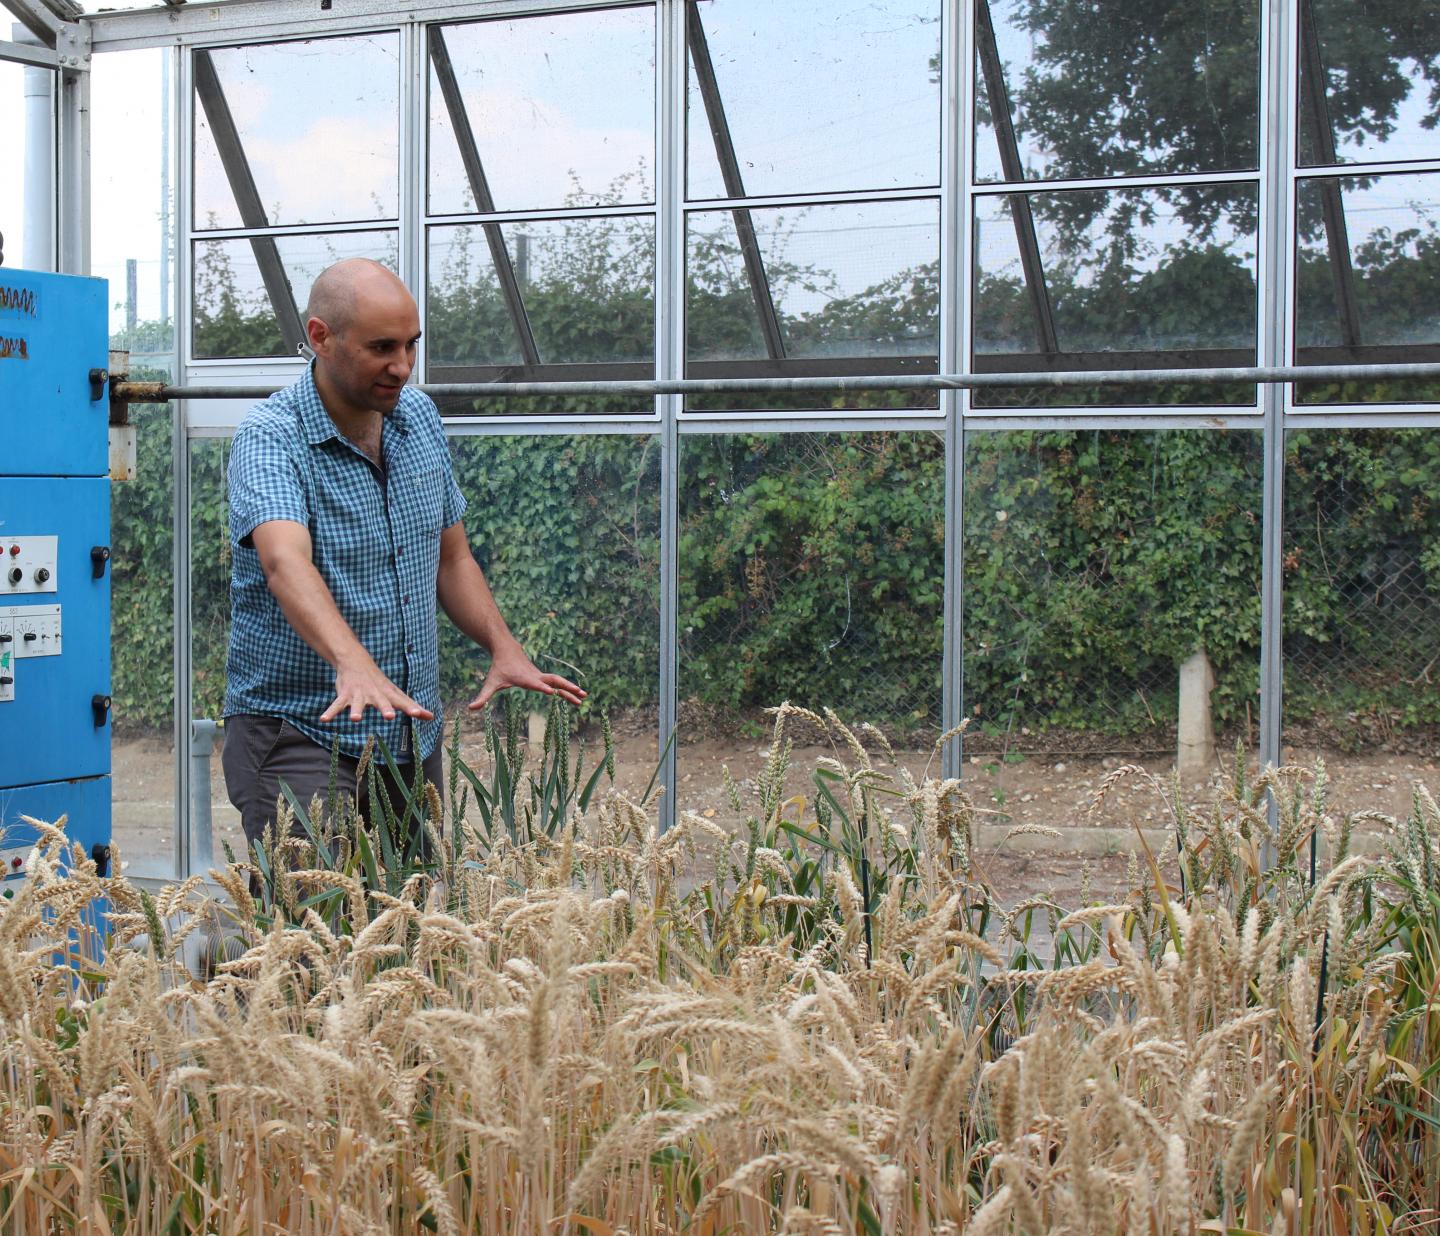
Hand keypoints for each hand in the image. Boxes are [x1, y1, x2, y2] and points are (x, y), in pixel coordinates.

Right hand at [321, 658, 434, 723]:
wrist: (356, 661)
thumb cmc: (380, 683)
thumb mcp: (396, 694)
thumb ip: (412, 706)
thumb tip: (431, 717)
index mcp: (389, 694)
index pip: (402, 701)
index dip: (411, 707)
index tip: (420, 714)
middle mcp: (375, 694)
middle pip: (381, 702)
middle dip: (385, 708)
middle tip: (389, 717)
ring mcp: (359, 694)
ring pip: (357, 703)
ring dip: (356, 710)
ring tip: (354, 719)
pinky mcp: (345, 694)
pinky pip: (337, 704)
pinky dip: (330, 712)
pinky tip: (324, 720)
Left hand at [467, 642, 586, 711]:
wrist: (507, 649)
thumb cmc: (499, 668)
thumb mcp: (490, 683)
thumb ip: (483, 697)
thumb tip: (471, 709)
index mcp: (525, 678)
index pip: (536, 684)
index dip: (542, 688)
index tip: (552, 693)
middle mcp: (536, 676)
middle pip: (555, 681)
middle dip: (567, 688)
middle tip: (580, 696)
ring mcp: (541, 676)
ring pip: (559, 682)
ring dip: (572, 689)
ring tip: (584, 698)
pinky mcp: (543, 677)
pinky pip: (558, 683)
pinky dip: (568, 689)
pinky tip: (576, 696)